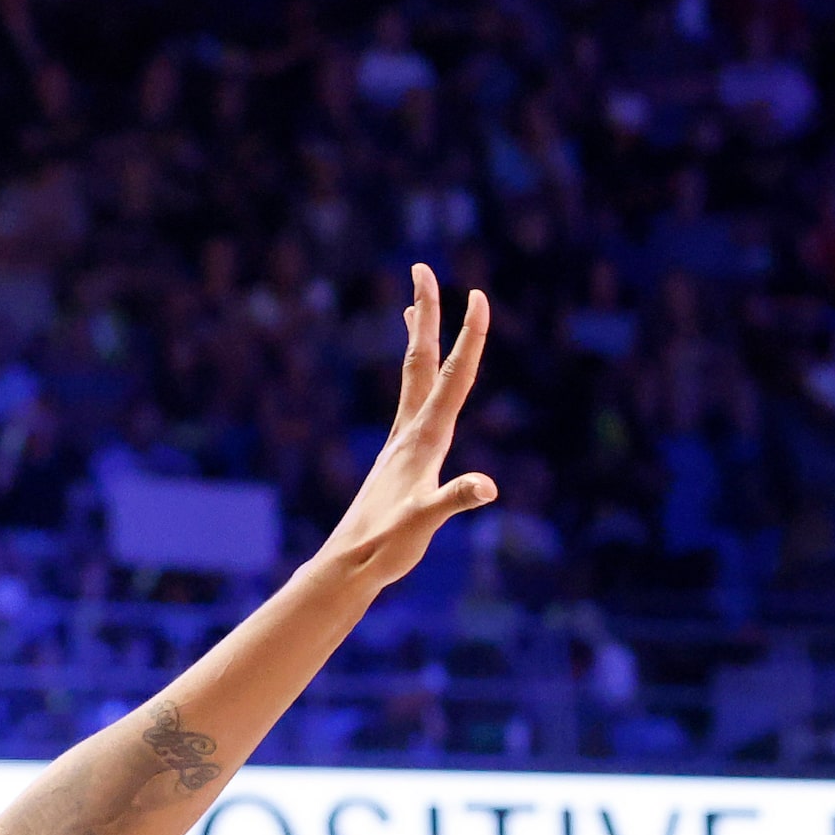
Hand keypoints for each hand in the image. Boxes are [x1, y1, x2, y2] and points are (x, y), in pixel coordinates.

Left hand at [317, 263, 496, 591]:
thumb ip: (453, 500)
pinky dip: (417, 381)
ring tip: (413, 309)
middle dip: (427, 314)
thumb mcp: (424, 523)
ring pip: (413, 379)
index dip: (469, 337)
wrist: (347, 564)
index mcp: (423, 439)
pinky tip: (419, 387)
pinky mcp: (399, 459)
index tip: (478, 295)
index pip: (454, 377)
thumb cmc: (386, 546)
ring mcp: (401, 443)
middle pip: (422, 360)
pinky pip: (411, 404)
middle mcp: (410, 431)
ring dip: (417, 340)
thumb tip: (487, 486)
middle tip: (423, 269)